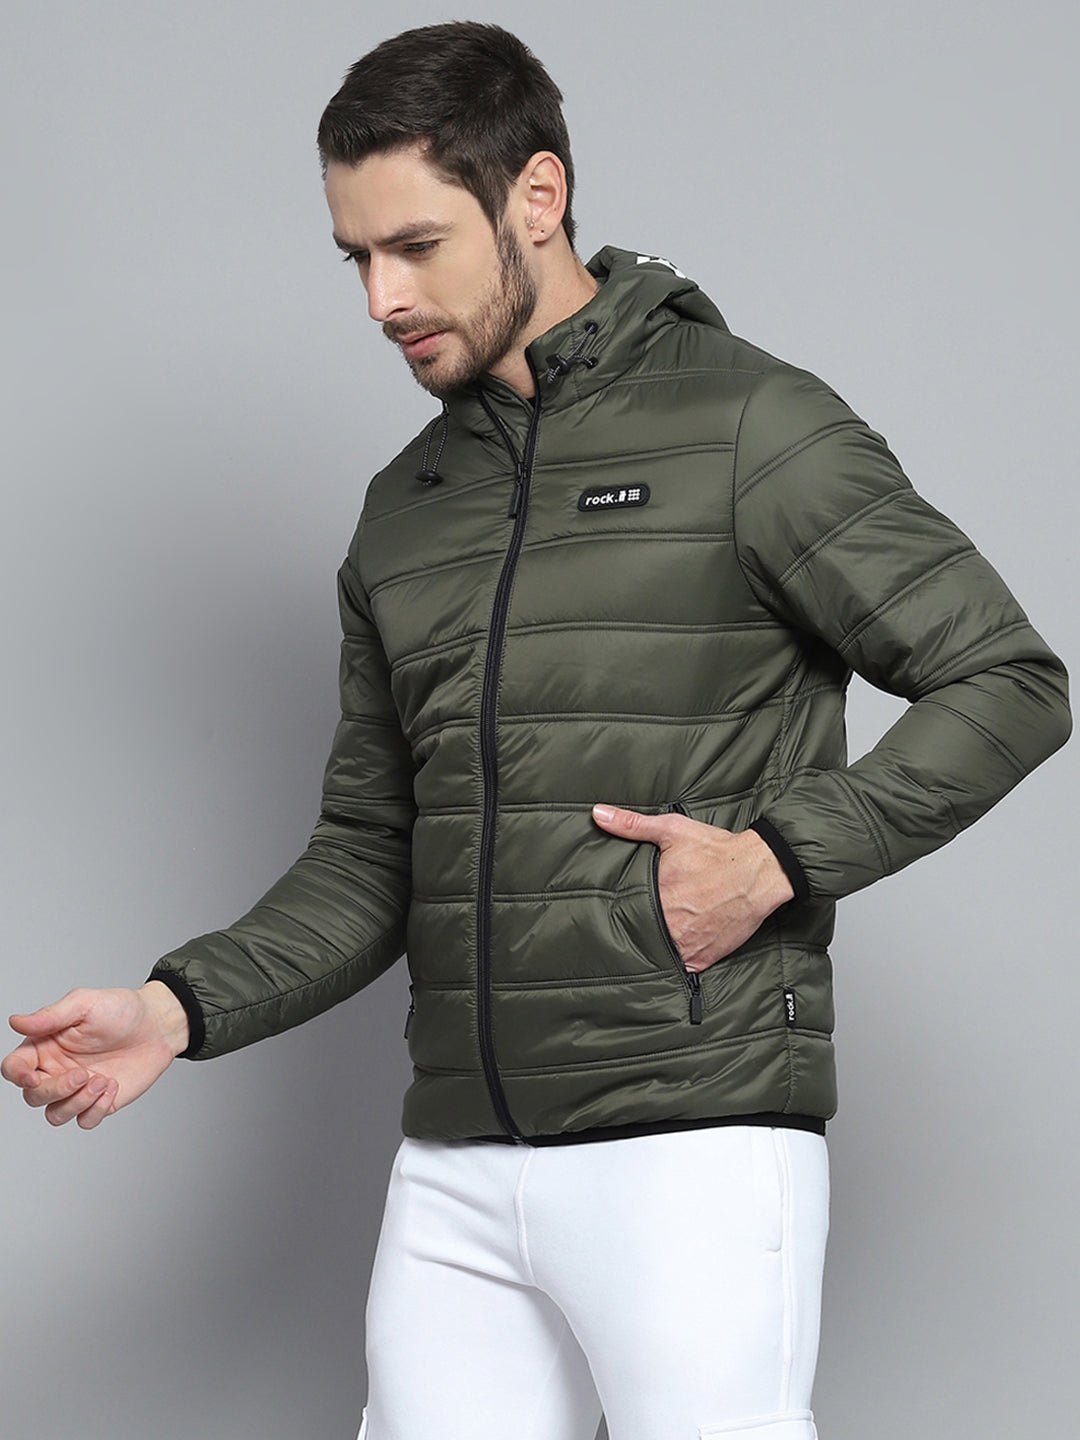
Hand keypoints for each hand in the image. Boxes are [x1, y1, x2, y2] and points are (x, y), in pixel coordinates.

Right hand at [2, 982, 189, 1129]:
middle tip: (83, 1073)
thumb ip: (50, 1016)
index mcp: (45, 1046)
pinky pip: (85, 1121)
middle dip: (55, 1090)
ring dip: (77, 1102)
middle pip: (33, 1097)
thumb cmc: (121, 1009)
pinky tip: (113, 1085)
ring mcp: (78, 1089)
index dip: (17, 1076)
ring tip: (102, 1079)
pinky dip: (97, 1109)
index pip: (14, 1068)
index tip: (33, 1077)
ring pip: (55, 1115)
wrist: (158, 1025)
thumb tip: (15, 1022)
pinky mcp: (100, 1102)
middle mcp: (57, 1070)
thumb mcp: (85, 1003)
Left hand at [591, 804, 794, 971]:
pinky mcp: (703, 958)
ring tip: (655, 935)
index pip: (624, 908)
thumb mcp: (672, 829)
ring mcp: (685, 944)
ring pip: (658, 952)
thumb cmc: (717, 850)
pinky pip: (681, 966)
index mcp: (655, 894)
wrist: (759, 872)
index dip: (622, 907)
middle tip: (639, 920)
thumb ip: (632, 825)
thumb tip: (598, 814)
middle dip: (638, 927)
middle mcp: (668, 923)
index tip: (618, 906)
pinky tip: (675, 949)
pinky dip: (677, 959)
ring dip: (655, 945)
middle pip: (640, 932)